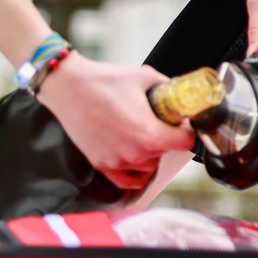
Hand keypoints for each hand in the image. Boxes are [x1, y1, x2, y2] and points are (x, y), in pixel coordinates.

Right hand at [36, 54, 195, 188]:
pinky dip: (136, 173)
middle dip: (168, 137)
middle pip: (168, 153)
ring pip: (150, 166)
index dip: (188, 131)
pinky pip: (127, 181)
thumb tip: (183, 94)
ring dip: (152, 153)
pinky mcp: (102, 165)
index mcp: (149, 134)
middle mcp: (135, 153)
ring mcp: (118, 162)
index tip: (182, 123)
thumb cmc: (104, 82)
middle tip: (159, 121)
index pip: (186, 143)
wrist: (69, 88)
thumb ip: (169, 88)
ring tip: (143, 133)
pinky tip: (137, 159)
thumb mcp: (146, 77)